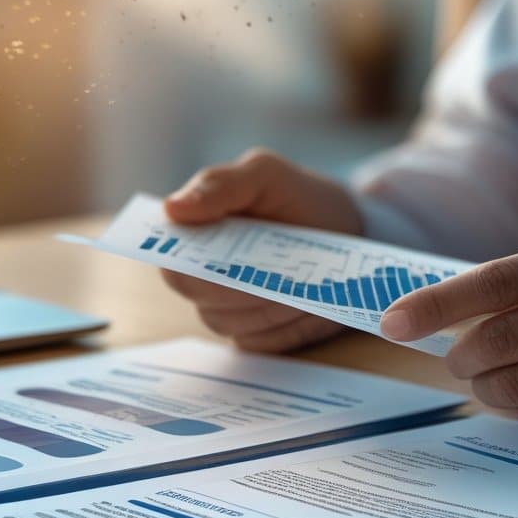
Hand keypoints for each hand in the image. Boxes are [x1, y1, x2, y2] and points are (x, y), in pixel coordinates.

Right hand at [161, 149, 362, 351]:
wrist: (346, 229)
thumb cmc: (297, 197)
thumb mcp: (266, 174)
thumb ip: (220, 185)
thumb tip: (171, 209)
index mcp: (192, 238)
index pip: (172, 267)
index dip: (191, 268)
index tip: (226, 260)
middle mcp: (202, 280)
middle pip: (202, 300)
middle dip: (242, 287)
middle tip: (278, 272)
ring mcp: (229, 312)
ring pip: (234, 324)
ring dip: (272, 305)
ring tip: (303, 281)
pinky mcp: (259, 335)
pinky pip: (264, 342)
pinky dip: (290, 324)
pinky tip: (311, 302)